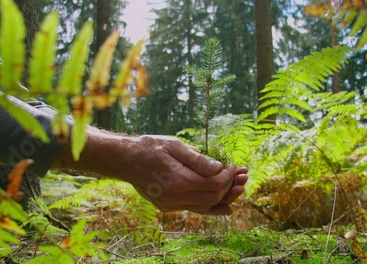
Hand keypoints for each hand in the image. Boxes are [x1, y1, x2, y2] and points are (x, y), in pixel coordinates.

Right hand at [53, 131, 247, 214]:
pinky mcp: (168, 206)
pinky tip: (226, 207)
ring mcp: (170, 204)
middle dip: (230, 187)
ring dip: (225, 198)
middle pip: (212, 197)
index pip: (213, 184)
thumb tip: (220, 168)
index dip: (228, 176)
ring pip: (205, 206)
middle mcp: (174, 197)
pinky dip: (212, 208)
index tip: (233, 165)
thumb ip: (198, 159)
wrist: (124, 159)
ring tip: (240, 188)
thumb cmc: (149, 147)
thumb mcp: (174, 146)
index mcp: (177, 180)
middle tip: (242, 175)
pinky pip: (195, 209)